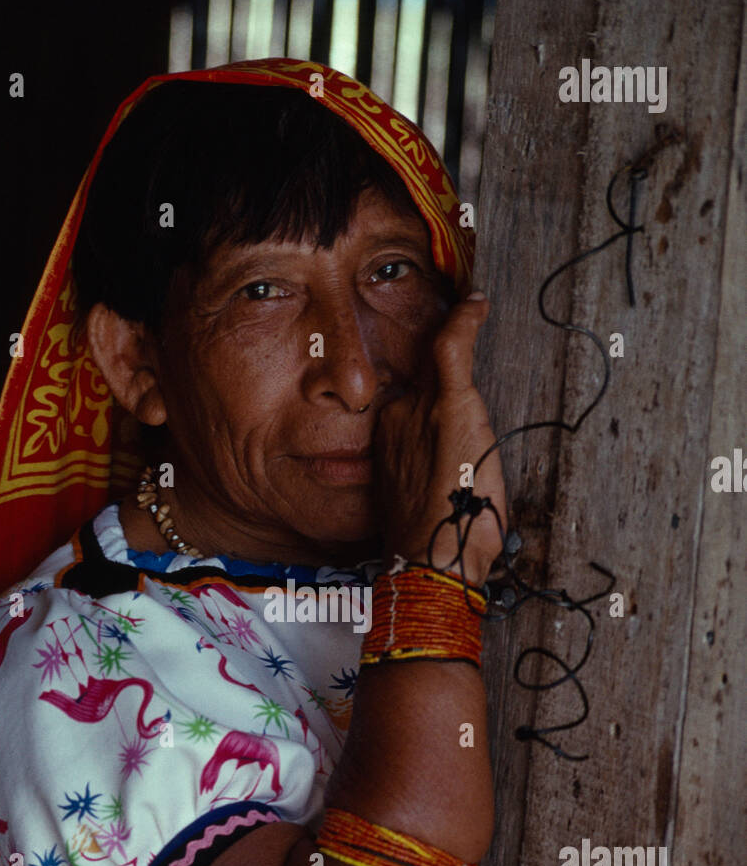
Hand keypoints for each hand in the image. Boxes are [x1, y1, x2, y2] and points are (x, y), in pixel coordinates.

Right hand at [374, 295, 506, 585]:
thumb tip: (444, 472)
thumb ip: (433, 476)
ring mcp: (420, 410)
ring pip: (439, 365)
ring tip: (471, 311)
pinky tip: (477, 306)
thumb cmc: (437, 540)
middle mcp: (397, 419)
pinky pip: (451, 348)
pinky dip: (464, 323)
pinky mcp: (449, 405)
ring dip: (455, 338)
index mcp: (389, 440)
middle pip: (426, 379)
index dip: (431, 382)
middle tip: (466, 320)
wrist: (432, 560)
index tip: (447, 362)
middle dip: (441, 359)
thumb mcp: (428, 503)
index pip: (414, 396)